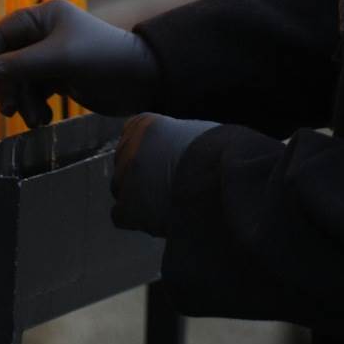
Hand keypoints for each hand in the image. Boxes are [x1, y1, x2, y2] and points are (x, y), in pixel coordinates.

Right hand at [0, 0, 160, 127]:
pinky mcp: (61, 78)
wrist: (142, 80)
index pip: (2, 34)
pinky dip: (35, 106)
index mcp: (45, 17)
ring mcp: (53, 57)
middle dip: (8, 87)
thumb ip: (20, 65)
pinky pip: (35, 92)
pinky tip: (45, 119)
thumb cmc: (102, 58)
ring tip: (36, 120)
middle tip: (8, 111)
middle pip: (8, 61)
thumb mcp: (60, 58)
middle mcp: (46, 34)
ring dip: (23, 102)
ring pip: (21, 80)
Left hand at [111, 112, 217, 235]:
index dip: (148, 151)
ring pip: (119, 187)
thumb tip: (178, 149)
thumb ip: (176, 137)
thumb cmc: (221, 154)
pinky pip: (119, 215)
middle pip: (124, 162)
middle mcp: (130, 146)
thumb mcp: (197, 131)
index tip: (161, 161)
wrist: (224, 179)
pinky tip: (156, 219)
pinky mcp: (129, 206)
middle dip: (142, 173)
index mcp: (146, 124)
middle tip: (165, 184)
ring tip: (163, 203)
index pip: (132, 135)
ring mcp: (125, 176)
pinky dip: (136, 218)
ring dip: (137, 195)